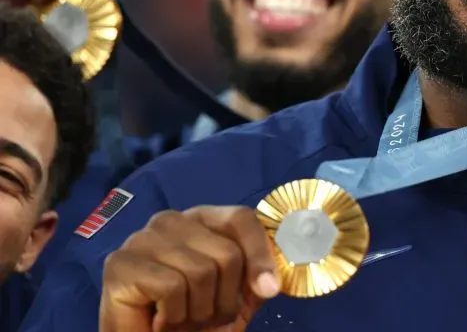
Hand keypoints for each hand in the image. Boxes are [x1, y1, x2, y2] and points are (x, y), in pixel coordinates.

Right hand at [99, 206, 280, 331]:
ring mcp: (142, 238)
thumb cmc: (189, 318)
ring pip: (201, 272)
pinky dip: (173, 317)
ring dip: (199, 313)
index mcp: (201, 220)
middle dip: (226, 299)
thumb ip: (256, 279)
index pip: (241, 219)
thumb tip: (272, 281)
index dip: (260, 254)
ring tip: (182, 321)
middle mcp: (170, 220)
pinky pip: (171, 287)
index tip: (268, 289)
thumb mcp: (234, 297)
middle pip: (226, 253)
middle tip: (209, 319)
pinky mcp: (121, 263)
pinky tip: (159, 322)